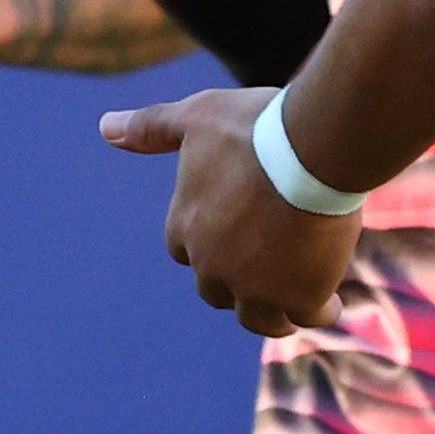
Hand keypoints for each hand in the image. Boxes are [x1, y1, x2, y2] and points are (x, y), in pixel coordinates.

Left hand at [104, 82, 368, 336]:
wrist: (310, 147)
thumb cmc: (255, 128)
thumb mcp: (196, 117)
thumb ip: (152, 127)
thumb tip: (105, 127)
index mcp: (183, 227)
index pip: (185, 251)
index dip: (210, 248)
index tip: (234, 240)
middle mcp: (210, 264)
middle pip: (218, 292)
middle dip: (239, 287)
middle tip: (268, 276)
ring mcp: (252, 286)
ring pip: (259, 317)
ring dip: (274, 313)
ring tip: (296, 303)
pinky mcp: (296, 295)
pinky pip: (306, 316)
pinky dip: (317, 311)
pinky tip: (329, 303)